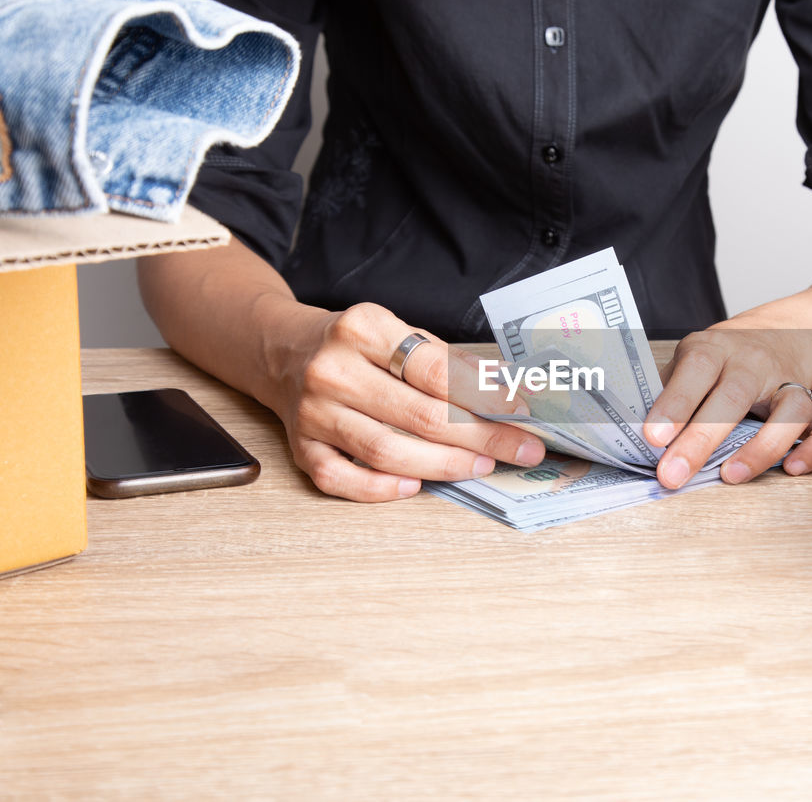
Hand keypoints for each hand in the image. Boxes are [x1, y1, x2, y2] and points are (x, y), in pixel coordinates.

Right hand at [269, 302, 545, 501]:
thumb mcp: (397, 331)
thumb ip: (445, 361)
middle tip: (521, 449)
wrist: (282, 350)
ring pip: (387, 451)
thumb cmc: (357, 346)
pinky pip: (341, 478)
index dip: (485, 395)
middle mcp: (333, 370)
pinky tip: (415, 486)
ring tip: (482, 465)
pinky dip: (380, 488)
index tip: (522, 410)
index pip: (436, 370)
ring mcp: (313, 412)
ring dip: (444, 465)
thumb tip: (509, 393)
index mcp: (363, 329)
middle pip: (420, 416)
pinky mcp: (299, 446)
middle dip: (481, 437)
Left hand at [641, 327, 811, 488]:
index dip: (673, 404)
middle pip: (732, 397)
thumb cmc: (717, 362)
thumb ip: (662, 395)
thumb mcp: (685, 364)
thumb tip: (621, 437)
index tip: (651, 437)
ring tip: (730, 477)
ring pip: (790, 410)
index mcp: (711, 351)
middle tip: (672, 476)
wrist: (780, 333)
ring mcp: (788, 381)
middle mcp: (752, 363)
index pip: (692, 371)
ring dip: (761, 447)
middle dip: (700, 440)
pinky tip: (793, 469)